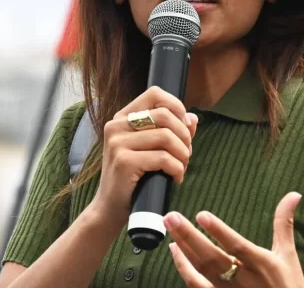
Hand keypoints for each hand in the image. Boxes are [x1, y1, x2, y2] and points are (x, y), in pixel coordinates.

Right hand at [90, 86, 197, 228]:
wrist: (111, 208)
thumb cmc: (134, 178)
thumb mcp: (151, 149)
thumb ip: (172, 131)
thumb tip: (193, 118)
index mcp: (122, 117)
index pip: (154, 94)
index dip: (176, 106)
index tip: (184, 128)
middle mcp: (116, 126)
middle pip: (165, 115)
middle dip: (184, 136)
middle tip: (186, 154)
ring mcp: (117, 143)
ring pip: (166, 137)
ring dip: (183, 155)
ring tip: (181, 167)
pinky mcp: (124, 162)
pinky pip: (163, 158)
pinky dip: (177, 169)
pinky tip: (175, 178)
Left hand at [165, 192, 303, 287]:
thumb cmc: (288, 286)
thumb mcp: (288, 255)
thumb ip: (284, 224)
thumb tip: (294, 194)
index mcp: (262, 264)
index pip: (237, 246)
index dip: (219, 231)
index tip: (201, 215)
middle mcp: (243, 280)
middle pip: (211, 257)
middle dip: (189, 236)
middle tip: (170, 217)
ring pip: (200, 271)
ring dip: (182, 250)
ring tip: (169, 228)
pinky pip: (197, 286)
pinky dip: (184, 269)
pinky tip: (174, 251)